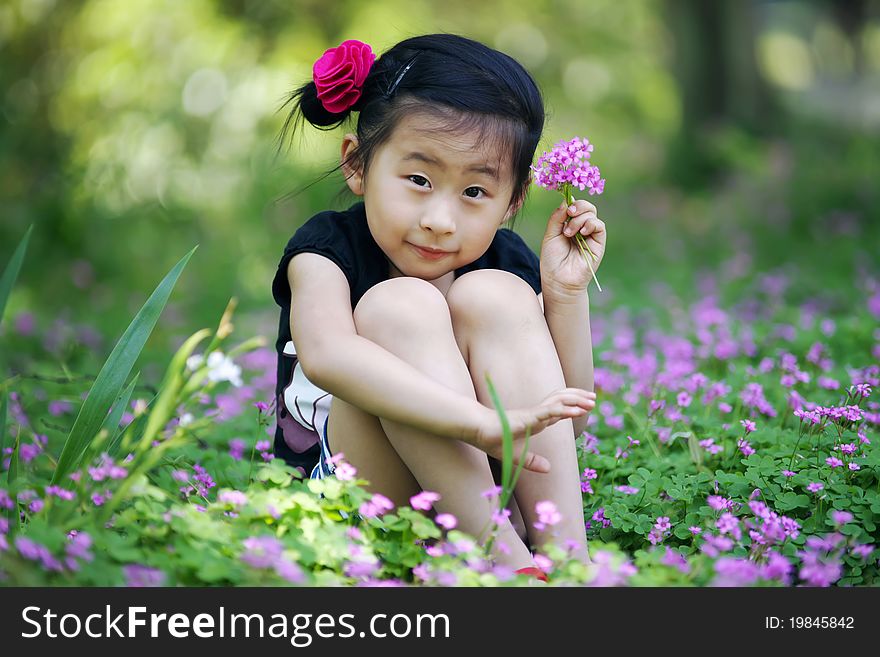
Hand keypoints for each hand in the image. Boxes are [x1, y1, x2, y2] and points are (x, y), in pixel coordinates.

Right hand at [473, 387, 595, 472]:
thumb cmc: (493, 440)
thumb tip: (548, 469)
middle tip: (594, 398)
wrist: (477, 431)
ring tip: (591, 402)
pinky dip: (564, 410)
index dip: (573, 406)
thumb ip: (532, 462)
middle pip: (562, 400)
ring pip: (558, 403)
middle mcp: (536, 414)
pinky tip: (576, 411)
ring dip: (576, 402)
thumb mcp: (517, 456)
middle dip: (579, 397)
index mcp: (535, 420)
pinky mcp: (527, 417)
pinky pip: (548, 411)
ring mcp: (532, 414)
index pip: (558, 409)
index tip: (587, 405)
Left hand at [540, 199, 606, 296]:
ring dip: (579, 219)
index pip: (575, 206)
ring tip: (569, 233)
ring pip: (592, 214)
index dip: (571, 202)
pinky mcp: (598, 243)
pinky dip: (591, 224)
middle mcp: (581, 229)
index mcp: (569, 225)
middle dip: (578, 206)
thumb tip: (566, 201)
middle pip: (587, 207)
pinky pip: (599, 226)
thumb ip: (557, 217)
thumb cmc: (552, 260)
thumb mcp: (550, 235)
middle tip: (569, 213)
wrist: (558, 280)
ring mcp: (590, 235)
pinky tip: (582, 232)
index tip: (565, 207)